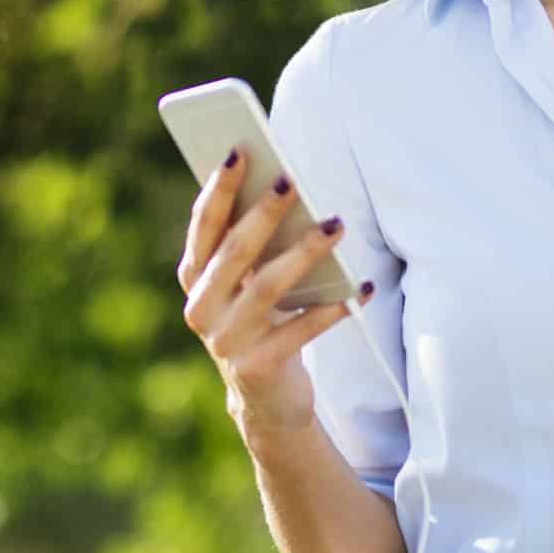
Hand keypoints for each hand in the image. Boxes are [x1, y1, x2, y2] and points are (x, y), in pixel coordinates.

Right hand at [177, 146, 363, 438]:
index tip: (240, 151)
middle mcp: (201, 309)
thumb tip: (283, 188)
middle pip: (234, 252)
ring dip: (304, 252)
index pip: (204, 226)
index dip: (218, 188)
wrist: (266, 401)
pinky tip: (358, 289)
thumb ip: (252, 246)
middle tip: (292, 180)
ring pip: (267, 287)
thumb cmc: (262, 323)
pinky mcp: (257, 368)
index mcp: (194, 280)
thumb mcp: (247, 285)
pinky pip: (299, 331)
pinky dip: (331, 309)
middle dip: (263, 213)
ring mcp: (226, 342)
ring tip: (337, 223)